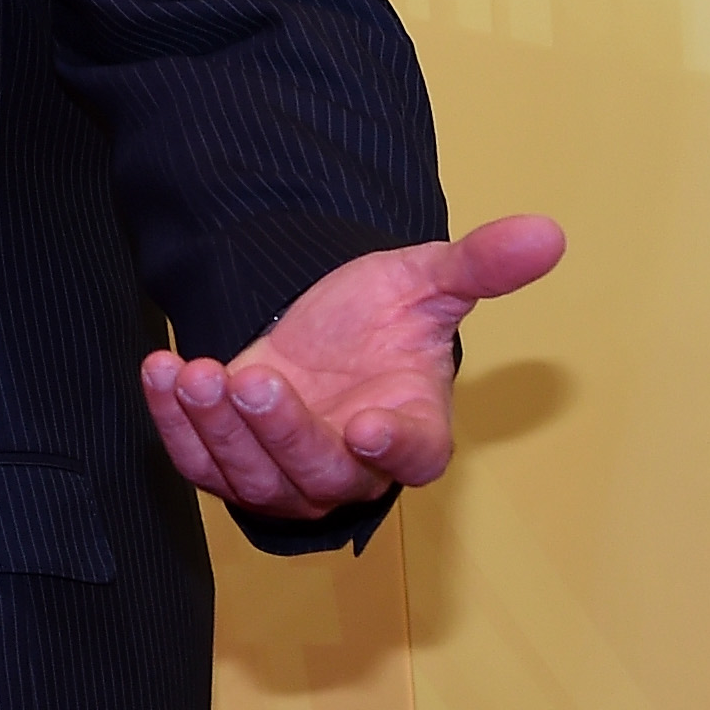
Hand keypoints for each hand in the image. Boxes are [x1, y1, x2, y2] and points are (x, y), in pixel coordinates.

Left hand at [140, 214, 564, 520]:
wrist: (319, 334)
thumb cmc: (380, 318)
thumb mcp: (426, 279)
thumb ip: (481, 263)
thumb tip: (549, 231)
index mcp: (414, 431)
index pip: (414, 455)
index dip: (395, 448)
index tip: (373, 427)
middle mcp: (353, 468)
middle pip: (322, 475)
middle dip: (283, 433)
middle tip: (256, 380)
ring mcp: (289, 476)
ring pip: (254, 478)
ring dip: (219, 430)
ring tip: (193, 373)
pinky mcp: (232, 466)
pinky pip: (201, 464)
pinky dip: (175, 425)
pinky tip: (160, 372)